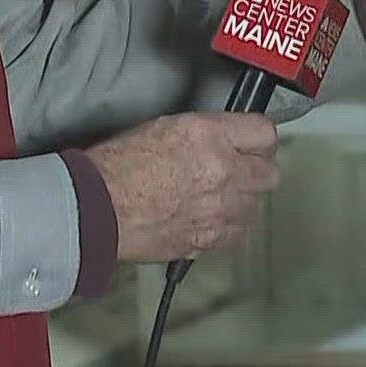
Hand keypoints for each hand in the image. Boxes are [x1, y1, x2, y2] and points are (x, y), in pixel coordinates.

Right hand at [82, 112, 279, 262]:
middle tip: (239, 171)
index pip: (264, 133)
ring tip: (216, 198)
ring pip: (255, 207)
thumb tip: (225, 140)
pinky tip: (207, 219)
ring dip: (241, 201)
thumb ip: (206, 134)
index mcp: (210, 136)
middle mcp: (223, 171)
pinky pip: (236, 234)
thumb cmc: (117, 165)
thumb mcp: (165, 127)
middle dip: (255, 172)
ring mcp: (219, 210)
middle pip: (269, 174)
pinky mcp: (209, 239)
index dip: (258, 139)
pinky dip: (226, 228)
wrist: (96, 208)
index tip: (254, 143)